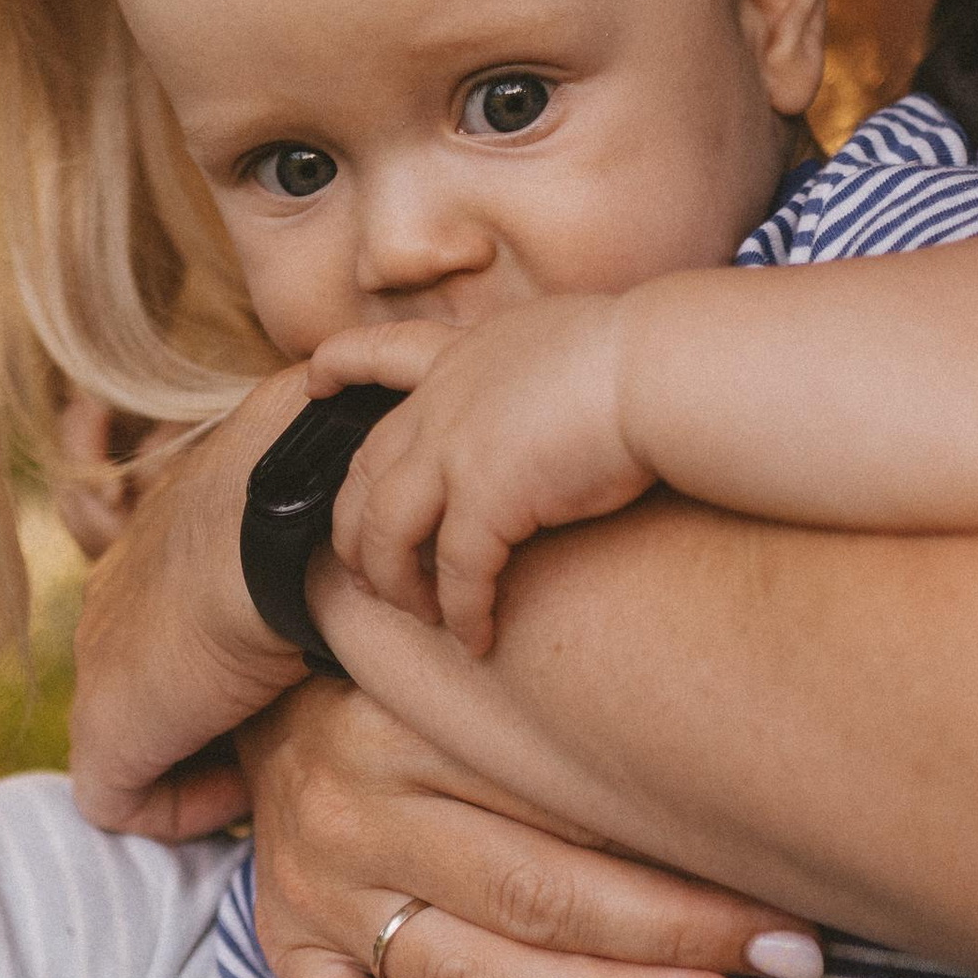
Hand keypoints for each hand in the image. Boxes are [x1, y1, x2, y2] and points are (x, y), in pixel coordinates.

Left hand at [67, 365, 315, 825]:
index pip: (141, 577)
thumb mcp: (335, 481)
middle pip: (140, 669)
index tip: (251, 652)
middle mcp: (116, 596)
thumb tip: (395, 429)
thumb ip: (340, 486)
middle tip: (276, 723)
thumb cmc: (323, 493)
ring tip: (269, 763)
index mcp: (159, 537)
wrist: (282, 523)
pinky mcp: (106, 729)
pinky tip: (242, 790)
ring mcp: (102, 663)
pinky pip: (122, 799)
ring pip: (136, 738)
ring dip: (201, 757)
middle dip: (205, 707)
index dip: (194, 622)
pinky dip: (182, 805)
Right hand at [239, 679, 824, 977]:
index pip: (566, 804)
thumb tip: (745, 789)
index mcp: (409, 720)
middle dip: (674, 936)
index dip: (691, 856)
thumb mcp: (474, 676)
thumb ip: (568, 724)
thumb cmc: (413, 690)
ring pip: (464, 966)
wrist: (250, 689)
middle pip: (532, 891)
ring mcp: (314, 884)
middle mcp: (356, 803)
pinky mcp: (283, 949)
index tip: (797, 890)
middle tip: (787, 962)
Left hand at [311, 299, 650, 652]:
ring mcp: (455, 449)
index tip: (315, 380)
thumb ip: (534, 369)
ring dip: (396, 582)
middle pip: (364, 470)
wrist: (662, 367)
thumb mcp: (565, 340)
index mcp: (464, 356)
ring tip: (420, 615)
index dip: (341, 364)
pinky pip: (456, 574)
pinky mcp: (486, 498)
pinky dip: (462, 613)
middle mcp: (443, 400)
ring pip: (385, 531)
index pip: (382, 352)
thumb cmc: (644, 357)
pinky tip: (477, 637)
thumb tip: (552, 390)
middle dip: (352, 526)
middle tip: (362, 567)